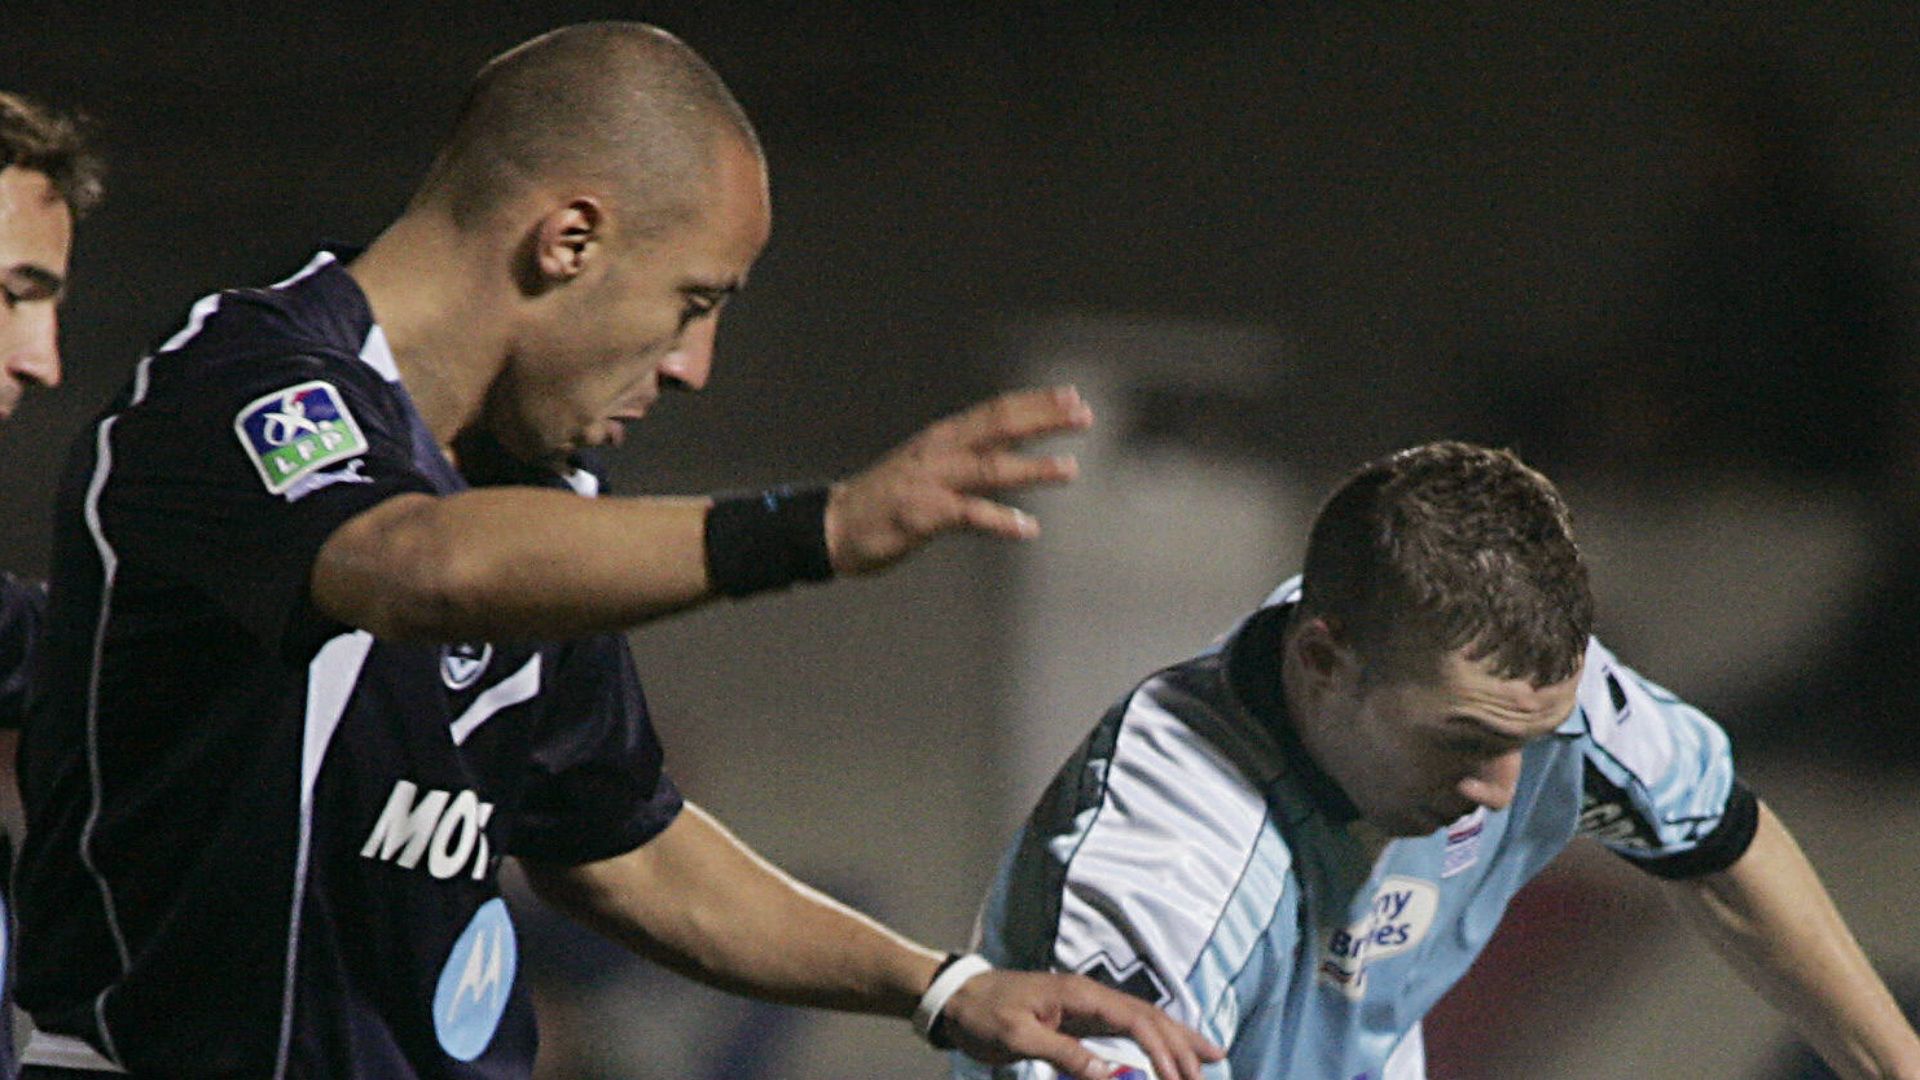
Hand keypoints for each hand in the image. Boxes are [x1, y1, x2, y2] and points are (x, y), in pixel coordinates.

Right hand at [826, 386, 1092, 574]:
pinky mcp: (923, 514)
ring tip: (1069, 469)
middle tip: (1083, 415)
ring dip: (1032, 468)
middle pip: (1000, 426)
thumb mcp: (928, 463)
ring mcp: (931, 481)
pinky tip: (1027, 528)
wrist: (834, 524)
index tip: (1072, 396)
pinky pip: (969, 515)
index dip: (1036, 402)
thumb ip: (966, 454)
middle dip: (1044, 419)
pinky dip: (1000, 521)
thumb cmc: (886, 497)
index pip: (997, 410)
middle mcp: (940, 451)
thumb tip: (1008, 448)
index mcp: (944, 437)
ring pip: (990, 468)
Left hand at [941, 969, 1224, 1079]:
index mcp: (1080, 994)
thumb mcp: (1018, 1038)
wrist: (957, 999)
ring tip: (1211, 1054)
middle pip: (1149, 1016)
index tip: (1180, 1077)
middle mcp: (1091, 995)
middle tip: (1210, 1071)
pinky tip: (1168, 1050)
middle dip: (1181, 1044)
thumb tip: (1112, 1074)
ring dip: (1177, 1038)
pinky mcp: (1081, 1019)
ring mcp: (1088, 1006)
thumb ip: (1065, 1055)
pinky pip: (1127, 1029)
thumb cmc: (983, 1014)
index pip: (1136, 1020)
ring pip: (1144, 1020)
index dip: (1163, 1049)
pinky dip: (1154, 1039)